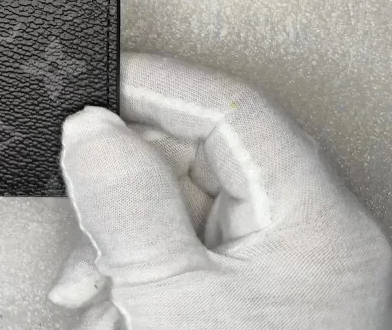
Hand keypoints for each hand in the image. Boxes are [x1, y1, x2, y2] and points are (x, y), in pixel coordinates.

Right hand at [50, 53, 391, 329]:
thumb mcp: (172, 307)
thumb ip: (128, 206)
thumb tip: (91, 128)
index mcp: (315, 220)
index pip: (231, 110)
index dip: (157, 85)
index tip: (95, 86)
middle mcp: (309, 231)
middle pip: (203, 153)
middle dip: (125, 174)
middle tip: (76, 188)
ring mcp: (281, 262)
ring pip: (184, 199)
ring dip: (119, 228)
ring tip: (86, 275)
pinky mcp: (253, 289)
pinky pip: (185, 242)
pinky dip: (133, 260)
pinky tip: (102, 295)